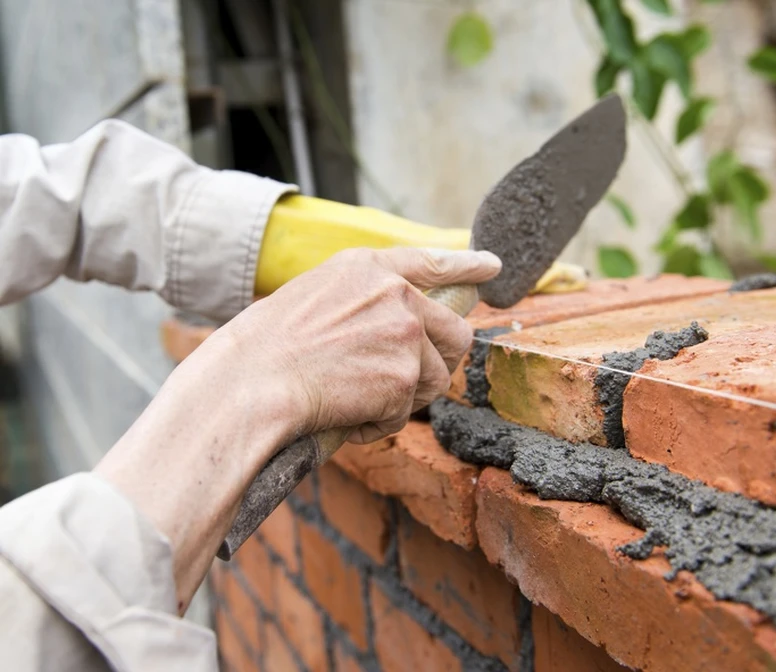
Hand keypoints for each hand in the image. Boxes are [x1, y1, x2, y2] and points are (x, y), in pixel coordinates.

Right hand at [225, 247, 500, 443]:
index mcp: (368, 268)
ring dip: (401, 399)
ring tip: (355, 400)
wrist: (252, 381)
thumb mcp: (314, 296)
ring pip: (434, 380)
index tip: (491, 267)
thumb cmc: (265, 347)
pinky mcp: (404, 377)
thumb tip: (398, 323)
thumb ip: (363, 300)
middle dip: (438, 362)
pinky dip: (377, 424)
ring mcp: (404, 334)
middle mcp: (396, 294)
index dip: (465, 267)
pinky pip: (405, 413)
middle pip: (454, 333)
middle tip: (404, 384)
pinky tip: (345, 415)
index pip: (430, 263)